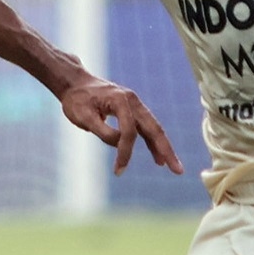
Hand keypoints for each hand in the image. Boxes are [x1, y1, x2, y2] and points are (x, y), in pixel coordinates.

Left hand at [57, 76, 183, 174]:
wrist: (76, 84)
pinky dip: (152, 143)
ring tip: (173, 167)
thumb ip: (102, 131)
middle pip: (154, 128)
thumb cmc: (76, 100)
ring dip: (163, 148)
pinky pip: (146, 129)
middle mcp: (133, 101)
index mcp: (121, 100)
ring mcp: (135, 105)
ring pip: (153, 129)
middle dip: (165, 150)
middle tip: (177, 170)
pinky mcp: (132, 111)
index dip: (125, 152)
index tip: (118, 170)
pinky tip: (158, 158)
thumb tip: (120, 144)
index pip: (129, 131)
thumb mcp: (83, 116)